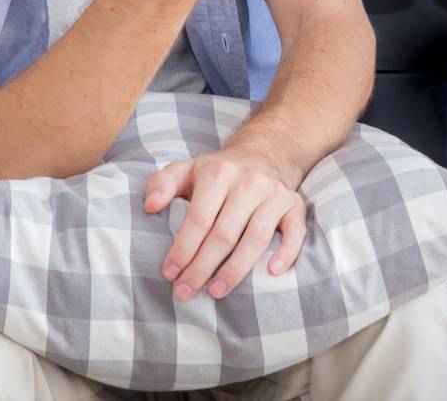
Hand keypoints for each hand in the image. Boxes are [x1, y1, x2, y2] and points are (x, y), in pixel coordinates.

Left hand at [143, 145, 308, 300]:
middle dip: (201, 268)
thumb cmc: (216, 173)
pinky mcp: (295, 205)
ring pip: (256, 239)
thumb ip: (161, 184)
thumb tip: (150, 207)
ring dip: (235, 270)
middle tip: (184, 292)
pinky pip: (296, 233)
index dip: (182, 249)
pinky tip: (271, 273)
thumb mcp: (185, 170)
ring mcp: (275, 194)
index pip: (198, 218)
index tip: (169, 273)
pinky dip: (287, 253)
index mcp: (218, 173)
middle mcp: (249, 182)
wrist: (262, 154)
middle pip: (224, 234)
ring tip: (215, 292)